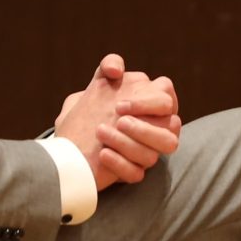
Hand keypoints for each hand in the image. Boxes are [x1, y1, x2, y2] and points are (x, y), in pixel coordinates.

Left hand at [54, 55, 183, 188]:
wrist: (66, 145)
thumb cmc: (85, 113)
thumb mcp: (95, 86)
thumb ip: (107, 67)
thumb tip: (115, 70)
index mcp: (151, 104)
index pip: (167, 96)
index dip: (149, 101)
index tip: (119, 105)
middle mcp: (155, 128)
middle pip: (174, 125)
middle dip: (145, 125)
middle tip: (118, 120)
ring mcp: (146, 152)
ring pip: (158, 152)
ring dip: (130, 143)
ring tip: (102, 134)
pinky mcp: (133, 172)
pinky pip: (137, 173)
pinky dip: (119, 163)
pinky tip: (102, 154)